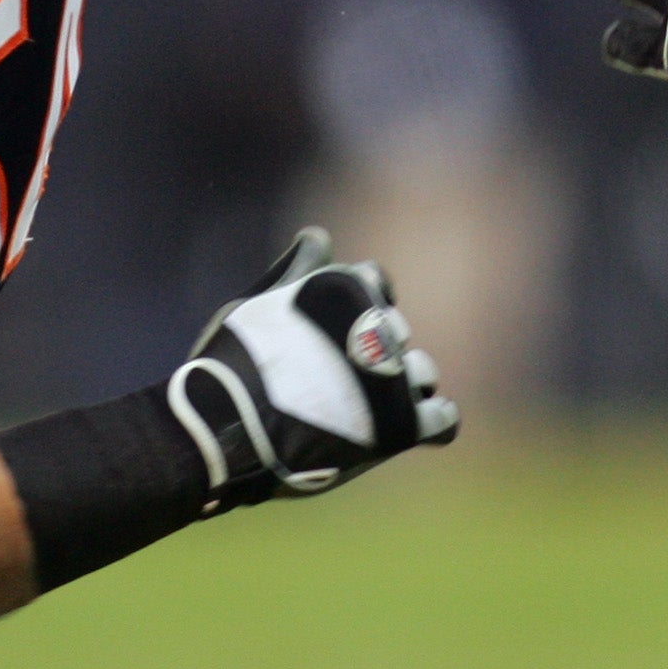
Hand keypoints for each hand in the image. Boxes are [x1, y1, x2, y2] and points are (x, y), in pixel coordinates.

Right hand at [168, 229, 457, 508]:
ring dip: (403, 386)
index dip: (356, 307)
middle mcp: (378, 325)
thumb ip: (296, 271)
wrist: (225, 433)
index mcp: (346, 287)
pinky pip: (443, 419)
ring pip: (423, 371)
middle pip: (397, 330)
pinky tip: (407, 428)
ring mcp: (394, 376)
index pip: (374, 281)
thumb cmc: (229, 367)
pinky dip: (432, 421)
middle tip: (334, 383)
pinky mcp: (402, 425)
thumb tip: (320, 235)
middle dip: (375, 351)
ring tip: (364, 411)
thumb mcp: (254, 305)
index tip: (335, 332)